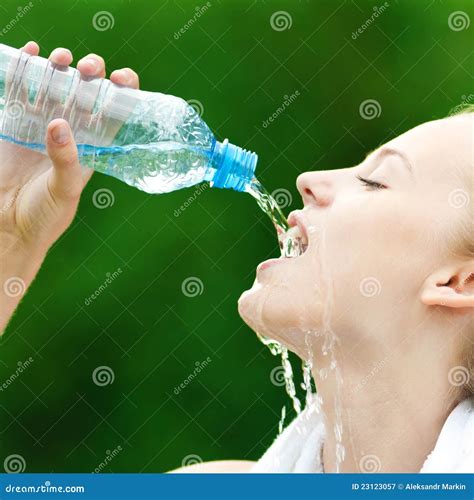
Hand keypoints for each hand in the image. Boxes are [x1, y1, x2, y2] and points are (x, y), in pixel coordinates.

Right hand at [0, 41, 139, 332]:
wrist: (8, 226)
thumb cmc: (46, 215)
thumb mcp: (65, 189)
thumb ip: (66, 159)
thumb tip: (59, 123)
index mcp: (94, 146)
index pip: (115, 112)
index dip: (123, 92)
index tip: (122, 79)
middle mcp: (73, 131)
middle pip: (88, 91)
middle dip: (92, 73)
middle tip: (88, 71)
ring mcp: (43, 123)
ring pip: (58, 83)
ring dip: (62, 65)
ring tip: (62, 61)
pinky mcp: (16, 121)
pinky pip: (23, 87)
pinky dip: (28, 66)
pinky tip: (31, 52)